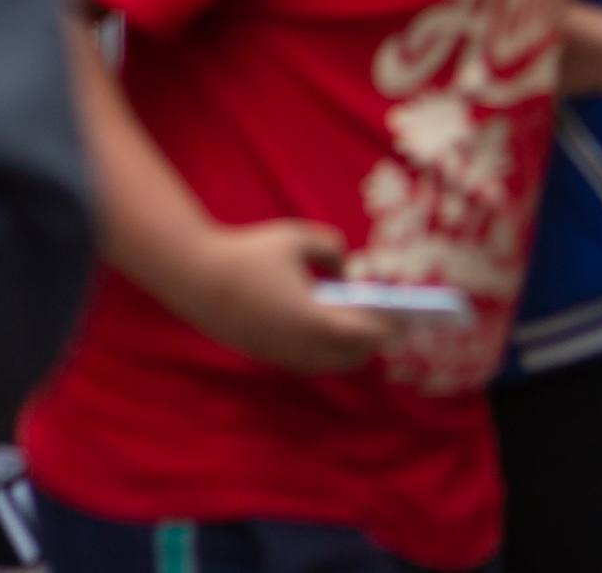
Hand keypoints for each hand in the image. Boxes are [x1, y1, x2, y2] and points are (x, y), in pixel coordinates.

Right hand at [168, 220, 396, 373]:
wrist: (194, 276)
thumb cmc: (249, 253)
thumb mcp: (297, 238)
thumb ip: (331, 249)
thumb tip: (345, 269)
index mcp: (315, 321)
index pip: (367, 335)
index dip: (390, 326)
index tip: (408, 317)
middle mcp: (300, 347)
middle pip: (352, 357)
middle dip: (372, 341)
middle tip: (388, 323)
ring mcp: (280, 356)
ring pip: (328, 363)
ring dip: (347, 348)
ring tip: (364, 328)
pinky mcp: (264, 355)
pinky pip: (305, 360)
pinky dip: (323, 349)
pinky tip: (330, 328)